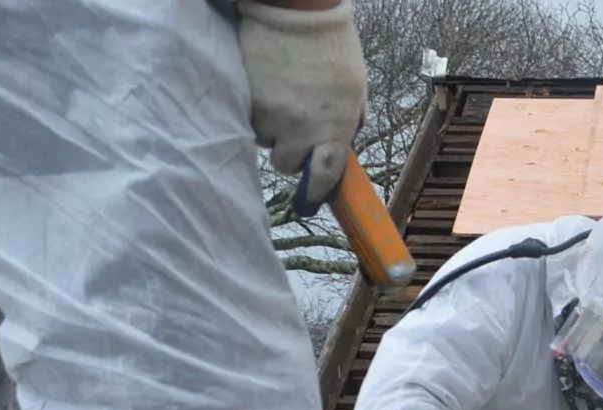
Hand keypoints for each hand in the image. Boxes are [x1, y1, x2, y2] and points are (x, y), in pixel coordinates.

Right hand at [235, 0, 365, 201]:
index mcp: (335, 128)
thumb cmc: (333, 47)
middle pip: (287, 165)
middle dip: (290, 153)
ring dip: (270, 130)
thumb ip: (348, 120)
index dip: (317, 190)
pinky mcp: (248, 101)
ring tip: (278, 101)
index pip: (325, 175)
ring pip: (264, 142)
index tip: (311, 198)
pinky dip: (255, 112)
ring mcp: (271, 117)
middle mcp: (301, 130)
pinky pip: (248, 119)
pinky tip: (264, 90)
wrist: (297, 11)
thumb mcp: (355, 89)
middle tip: (292, 133)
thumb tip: (342, 142)